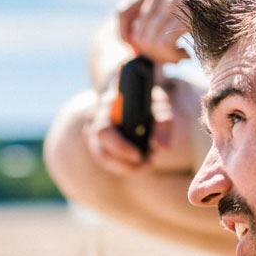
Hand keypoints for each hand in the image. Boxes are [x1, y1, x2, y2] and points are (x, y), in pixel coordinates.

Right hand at [84, 74, 205, 175]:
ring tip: (147, 164)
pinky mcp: (95, 140)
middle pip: (101, 149)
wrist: (132, 88)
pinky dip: (123, 165)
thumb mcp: (160, 104)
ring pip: (102, 156)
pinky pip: (105, 158)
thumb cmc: (146, 97)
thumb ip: (164, 122)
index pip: (104, 130)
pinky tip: (140, 164)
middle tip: (148, 163)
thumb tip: (163, 148)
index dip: (120, 147)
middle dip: (125, 162)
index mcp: (108, 103)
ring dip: (125, 166)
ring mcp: (91, 128)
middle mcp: (94, 116)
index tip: (139, 156)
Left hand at [116, 0, 203, 63]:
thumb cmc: (209, 13)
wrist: (240, 0)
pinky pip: (164, 44)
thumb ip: (155, 20)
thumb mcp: (178, 11)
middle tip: (171, 56)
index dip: (125, 37)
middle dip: (152, 53)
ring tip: (180, 56)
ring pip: (150, 42)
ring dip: (164, 56)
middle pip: (136, 34)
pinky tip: (185, 55)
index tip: (138, 51)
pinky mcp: (185, 13)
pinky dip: (173, 56)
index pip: (121, 13)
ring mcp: (173, 0)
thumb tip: (131, 44)